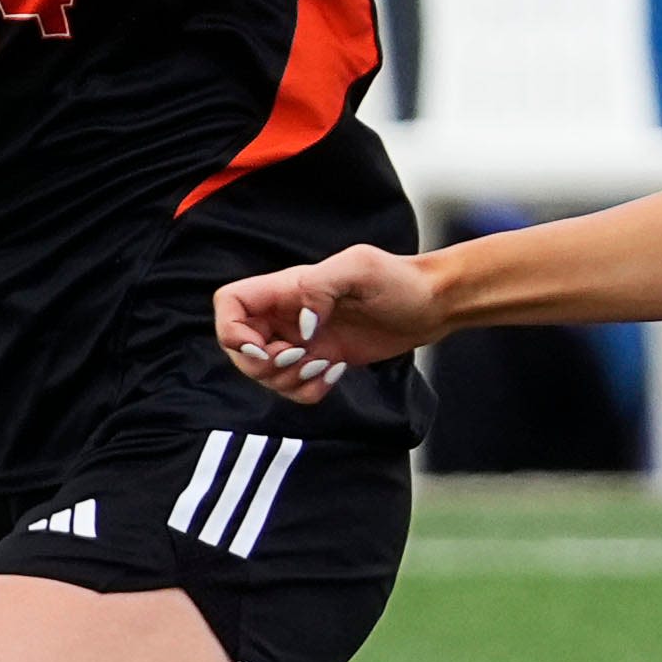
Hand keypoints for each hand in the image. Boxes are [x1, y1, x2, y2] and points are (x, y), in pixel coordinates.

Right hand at [215, 243, 447, 399]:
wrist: (431, 305)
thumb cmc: (399, 280)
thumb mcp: (360, 269)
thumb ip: (320, 288)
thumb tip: (300, 327)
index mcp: (286, 288)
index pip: (229, 304)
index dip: (231, 331)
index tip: (262, 349)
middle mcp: (287, 314)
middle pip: (239, 347)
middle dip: (261, 366)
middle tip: (299, 360)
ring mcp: (303, 339)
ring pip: (265, 374)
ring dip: (287, 382)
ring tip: (323, 367)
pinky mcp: (320, 361)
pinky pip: (294, 388)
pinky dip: (308, 391)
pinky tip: (335, 374)